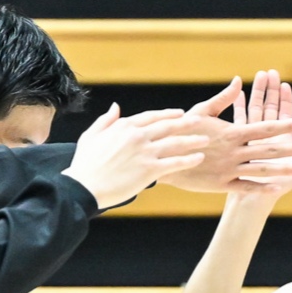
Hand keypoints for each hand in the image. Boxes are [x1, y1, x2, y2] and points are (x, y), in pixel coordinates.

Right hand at [64, 103, 208, 208]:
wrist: (85, 186)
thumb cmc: (85, 164)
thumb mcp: (91, 135)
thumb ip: (106, 120)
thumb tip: (115, 106)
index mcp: (124, 126)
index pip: (151, 116)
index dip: (168, 114)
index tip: (180, 113)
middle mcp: (137, 136)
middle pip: (168, 126)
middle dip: (186, 123)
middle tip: (201, 121)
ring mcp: (145, 152)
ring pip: (175, 142)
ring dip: (193, 140)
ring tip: (206, 139)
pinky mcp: (150, 170)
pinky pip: (175, 162)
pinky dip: (189, 159)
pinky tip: (199, 158)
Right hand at [158, 74, 291, 196]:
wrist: (163, 157)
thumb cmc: (182, 132)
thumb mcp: (201, 112)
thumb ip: (223, 99)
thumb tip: (239, 82)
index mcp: (232, 132)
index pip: (265, 127)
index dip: (287, 124)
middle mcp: (234, 150)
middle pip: (269, 149)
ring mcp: (229, 169)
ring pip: (262, 169)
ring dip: (283, 169)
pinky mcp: (221, 184)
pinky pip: (244, 186)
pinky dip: (260, 187)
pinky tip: (277, 187)